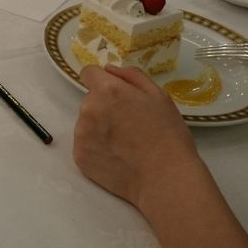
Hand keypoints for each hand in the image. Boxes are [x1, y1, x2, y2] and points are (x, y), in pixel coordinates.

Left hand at [73, 64, 199, 206]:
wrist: (165, 178)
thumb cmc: (167, 135)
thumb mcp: (159, 96)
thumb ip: (131, 76)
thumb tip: (108, 69)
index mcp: (106, 90)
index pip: (89, 73)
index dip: (102, 81)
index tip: (116, 94)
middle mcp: (87, 109)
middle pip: (90, 100)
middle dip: (105, 107)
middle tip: (129, 124)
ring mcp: (80, 134)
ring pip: (87, 123)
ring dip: (100, 128)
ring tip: (125, 144)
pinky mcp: (79, 156)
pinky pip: (86, 144)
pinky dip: (97, 148)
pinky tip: (117, 157)